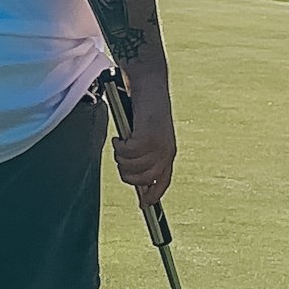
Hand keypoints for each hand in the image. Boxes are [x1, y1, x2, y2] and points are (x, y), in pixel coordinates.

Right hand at [111, 78, 175, 207]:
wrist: (149, 83)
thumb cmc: (143, 108)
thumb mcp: (145, 135)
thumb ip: (142, 155)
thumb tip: (132, 174)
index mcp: (168, 154)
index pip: (163, 183)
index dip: (153, 197)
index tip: (144, 205)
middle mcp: (166, 152)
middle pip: (142, 180)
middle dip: (127, 173)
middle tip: (120, 156)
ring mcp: (159, 146)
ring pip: (133, 168)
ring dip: (121, 157)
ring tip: (121, 142)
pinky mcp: (149, 136)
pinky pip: (128, 153)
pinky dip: (120, 146)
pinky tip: (121, 135)